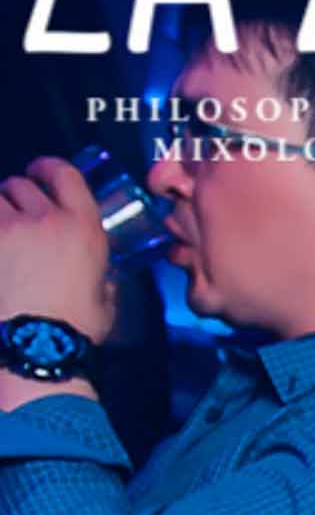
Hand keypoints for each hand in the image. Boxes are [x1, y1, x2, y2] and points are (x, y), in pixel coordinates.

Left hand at [0, 158, 118, 342]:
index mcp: (83, 228)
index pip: (64, 173)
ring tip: (3, 227)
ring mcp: (9, 228)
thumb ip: (102, 278)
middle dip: (18, 195)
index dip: (49, 168)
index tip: (42, 172)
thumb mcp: (105, 299)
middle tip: (18, 212)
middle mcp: (46, 219)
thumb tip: (101, 277)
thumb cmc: (73, 328)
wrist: (36, 346)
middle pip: (21, 183)